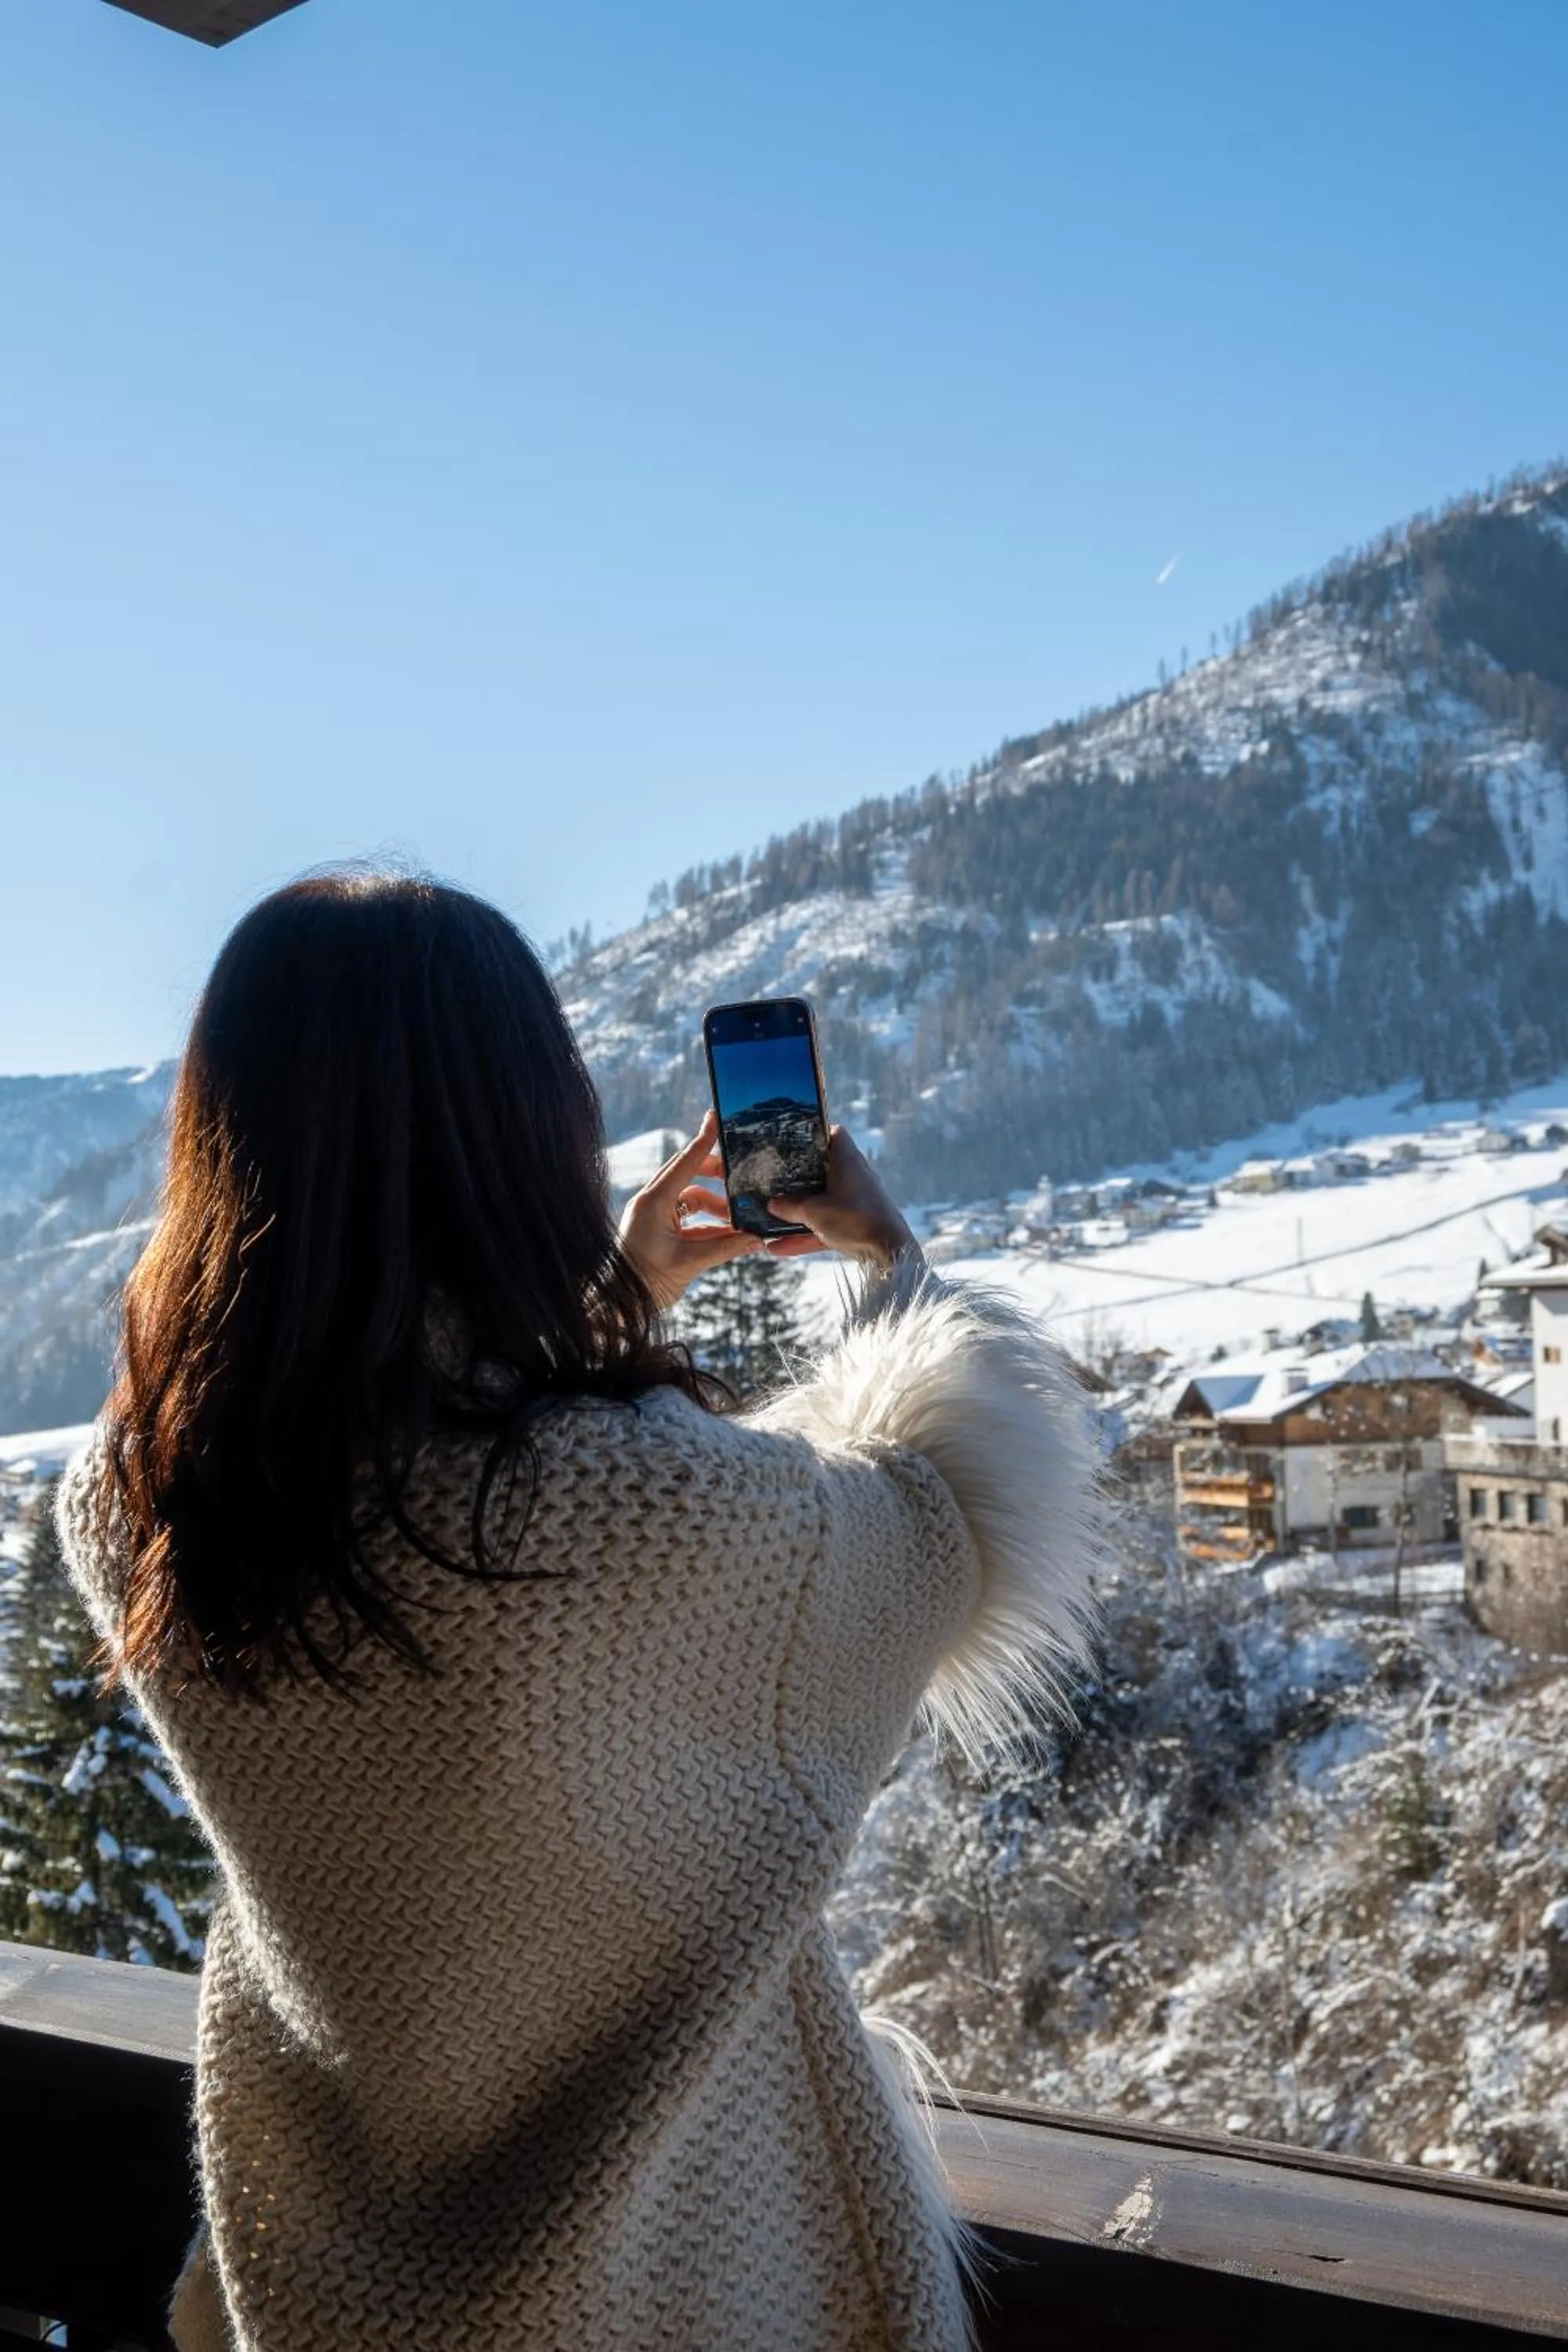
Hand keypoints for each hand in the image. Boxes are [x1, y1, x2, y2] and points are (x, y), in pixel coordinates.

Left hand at [619, 1112, 762, 1309]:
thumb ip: (725, 1248)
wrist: (620, 1306)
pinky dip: (708, 1222)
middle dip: (714, 1173)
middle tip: (740, 1175)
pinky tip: (728, 1232)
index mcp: (654, 1202)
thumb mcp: (689, 1263)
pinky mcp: (659, 1230)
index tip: (716, 1118)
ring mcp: (654, 1216)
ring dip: (715, 1204)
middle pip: (687, 1173)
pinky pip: (688, 1217)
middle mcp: (652, 1203)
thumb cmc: (646, 1282)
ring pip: (690, 1197)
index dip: (703, 1141)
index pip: (684, 1163)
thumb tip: (758, 1240)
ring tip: (738, 1217)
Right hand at [765, 1125, 918, 1269]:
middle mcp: (854, 1177)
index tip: (794, 1141)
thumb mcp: (814, 1211)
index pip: (835, 1134)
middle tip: (776, 1179)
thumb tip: (773, 1204)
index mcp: (847, 1161)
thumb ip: (791, 1206)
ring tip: (769, 1220)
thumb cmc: (853, 1219)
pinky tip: (778, 1249)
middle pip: (824, 1169)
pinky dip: (806, 1235)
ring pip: (823, 1201)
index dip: (816, 1134)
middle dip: (799, 1177)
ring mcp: (857, 1201)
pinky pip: (826, 1226)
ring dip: (798, 1213)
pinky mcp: (857, 1224)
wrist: (889, 1251)